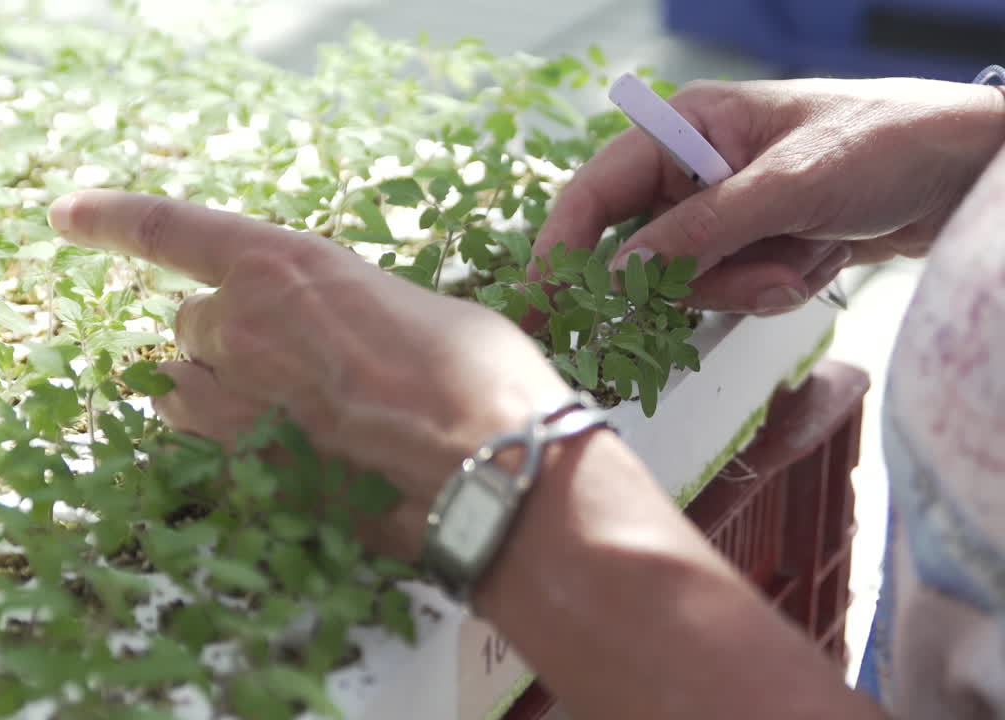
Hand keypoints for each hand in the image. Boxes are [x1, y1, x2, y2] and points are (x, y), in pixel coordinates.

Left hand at [48, 190, 574, 560]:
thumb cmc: (472, 375)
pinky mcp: (237, 470)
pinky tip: (287, 458)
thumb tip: (329, 335)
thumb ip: (337, 308)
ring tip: (287, 415)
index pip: (169, 230)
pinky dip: (226, 447)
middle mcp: (239, 324)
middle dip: (224, 339)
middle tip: (294, 366)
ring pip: (180, 389)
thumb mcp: (402, 306)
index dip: (109, 218)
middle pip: (188, 326)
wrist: (486, 466)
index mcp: (283, 265)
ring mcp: (231, 402)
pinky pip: (200, 447)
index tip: (64, 214)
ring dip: (214, 393)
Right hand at [533, 77, 1004, 313]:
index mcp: (686, 127)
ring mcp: (724, 212)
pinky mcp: (754, 245)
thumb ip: (696, 233)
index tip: (543, 302)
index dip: (561, 246)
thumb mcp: (786, 185)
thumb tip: (615, 278)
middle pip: (641, 249)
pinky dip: (775, 288)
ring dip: (749, 285)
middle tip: (753, 277)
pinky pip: (733, 290)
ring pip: (690, 281)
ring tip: (805, 259)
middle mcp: (693, 169)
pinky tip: (820, 258)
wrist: (969, 171)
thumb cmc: (886, 142)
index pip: (596, 190)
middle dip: (694, 278)